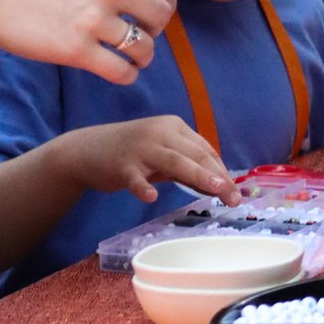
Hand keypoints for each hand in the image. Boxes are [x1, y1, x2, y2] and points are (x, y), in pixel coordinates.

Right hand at [0, 0, 176, 85]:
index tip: (151, 12)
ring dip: (142, 56)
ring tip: (130, 57)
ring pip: (145, 47)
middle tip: (142, 36)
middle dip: (156, 30)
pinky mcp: (77, 50)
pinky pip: (123, 71)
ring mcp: (94, 19)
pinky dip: (127, 75)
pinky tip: (117, 71)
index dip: (164, 1)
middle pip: (162, 15)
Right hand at [61, 115, 242, 202]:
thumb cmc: (131, 152)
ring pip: (174, 161)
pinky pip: (135, 178)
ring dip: (197, 175)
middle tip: (235, 197)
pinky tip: (151, 197)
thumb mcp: (162, 153)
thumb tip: (218, 184)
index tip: (236, 190)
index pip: (204, 149)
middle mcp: (160, 132)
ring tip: (215, 189)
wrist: (87, 149)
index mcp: (173, 126)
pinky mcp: (122, 165)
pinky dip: (143, 187)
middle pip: (195, 154)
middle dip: (218, 176)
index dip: (222, 170)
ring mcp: (141, 148)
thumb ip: (186, 166)